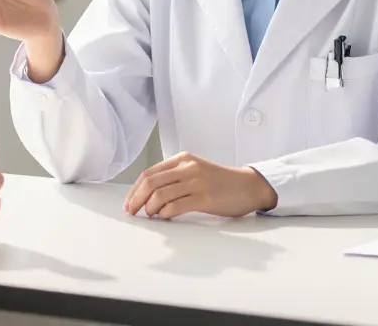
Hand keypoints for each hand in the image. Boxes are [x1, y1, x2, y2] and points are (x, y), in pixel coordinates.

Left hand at [124, 152, 277, 218]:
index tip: (129, 202)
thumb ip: (175, 178)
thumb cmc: (221, 182)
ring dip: (150, 208)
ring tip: (151, 215)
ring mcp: (196, 182)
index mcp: (182, 159)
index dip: (134, 189)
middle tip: (132, 212)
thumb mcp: (195, 171)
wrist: (249, 186)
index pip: (149, 173)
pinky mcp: (205, 198)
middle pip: (151, 183)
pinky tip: (165, 217)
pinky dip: (165, 214)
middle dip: (136, 199)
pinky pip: (176, 206)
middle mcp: (187, 167)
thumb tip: (148, 195)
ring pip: (160, 195)